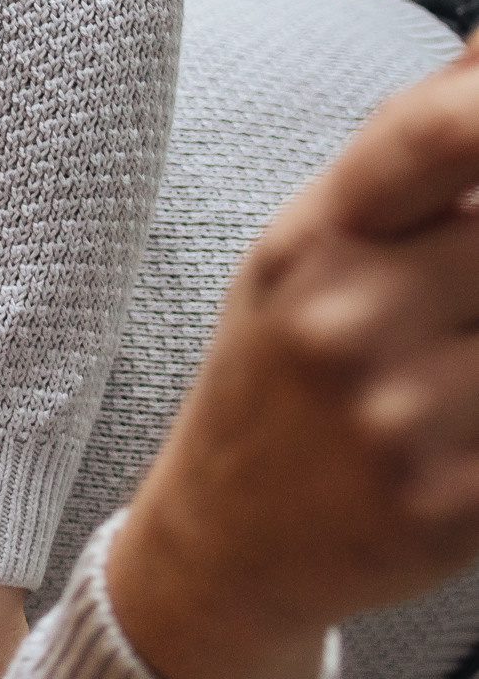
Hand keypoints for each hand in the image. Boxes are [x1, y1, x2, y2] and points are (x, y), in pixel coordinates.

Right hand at [111, 33, 478, 678]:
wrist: (223, 549)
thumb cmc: (282, 378)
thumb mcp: (312, 247)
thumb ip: (416, 147)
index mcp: (312, 242)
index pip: (442, 130)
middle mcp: (347, 324)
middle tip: (467, 290)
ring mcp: (403, 419)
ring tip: (461, 353)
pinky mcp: (458, 505)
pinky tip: (465, 420)